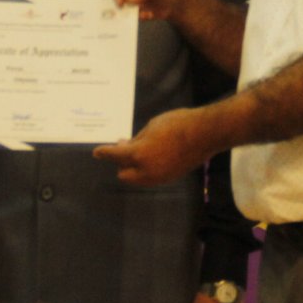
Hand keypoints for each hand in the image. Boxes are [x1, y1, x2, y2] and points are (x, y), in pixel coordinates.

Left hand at [94, 108, 209, 185]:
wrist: (205, 134)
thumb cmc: (177, 124)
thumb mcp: (151, 126)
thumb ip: (136, 140)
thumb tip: (126, 146)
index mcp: (139, 154)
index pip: (115, 156)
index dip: (104, 153)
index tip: (97, 152)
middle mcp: (146, 171)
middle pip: (124, 174)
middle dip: (121, 163)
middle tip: (124, 147)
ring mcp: (158, 178)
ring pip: (137, 178)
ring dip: (134, 168)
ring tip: (139, 151)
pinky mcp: (169, 179)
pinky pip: (150, 178)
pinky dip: (146, 170)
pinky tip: (152, 157)